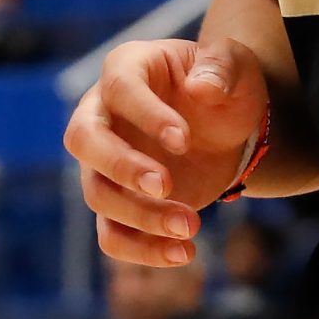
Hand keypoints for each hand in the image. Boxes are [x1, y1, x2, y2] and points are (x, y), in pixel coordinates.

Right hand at [64, 38, 267, 265]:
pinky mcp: (118, 201)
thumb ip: (222, 68)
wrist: (225, 125)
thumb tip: (200, 88)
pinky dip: (141, 250)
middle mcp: (101, 114)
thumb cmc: (222, 84)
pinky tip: (183, 253)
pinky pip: (111, 234)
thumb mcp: (234, 65)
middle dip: (121, 167)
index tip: (184, 141)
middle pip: (84, 140)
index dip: (146, 115)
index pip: (119, 88)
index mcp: (127, 68)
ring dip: (141, 216)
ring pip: (97, 194)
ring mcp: (102, 162)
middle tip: (165, 186)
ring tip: (192, 226)